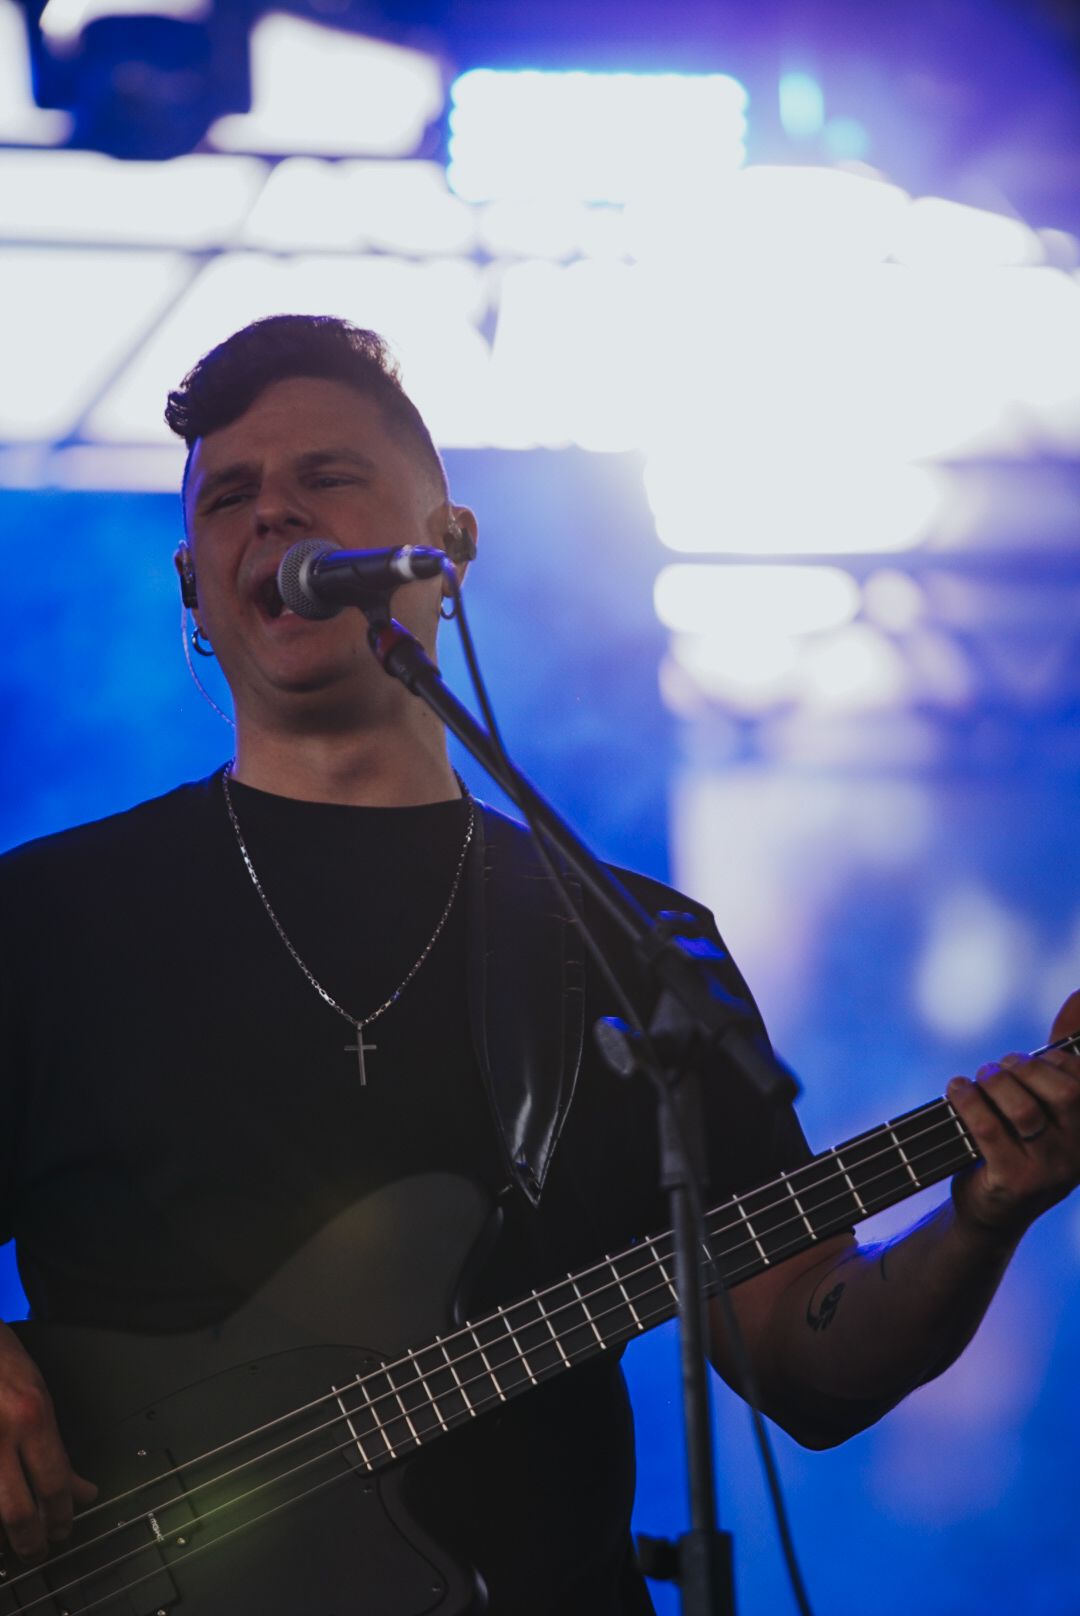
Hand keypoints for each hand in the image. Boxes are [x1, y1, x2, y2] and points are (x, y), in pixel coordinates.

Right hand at [0, 1323, 96, 1561]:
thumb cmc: (2, 1363)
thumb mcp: (39, 1396)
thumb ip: (56, 1447)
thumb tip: (81, 1490)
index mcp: (32, 1418)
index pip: (54, 1484)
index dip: (62, 1517)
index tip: (64, 1531)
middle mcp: (2, 1435)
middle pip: (18, 1511)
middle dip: (31, 1541)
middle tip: (38, 1551)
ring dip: (5, 1535)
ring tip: (13, 1544)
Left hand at [948, 989, 1079, 1240]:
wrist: (990, 1212)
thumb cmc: (1018, 1144)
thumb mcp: (1044, 1102)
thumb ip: (1060, 1056)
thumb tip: (1078, 995)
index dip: (1054, 1060)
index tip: (1031, 1059)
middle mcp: (1078, 1154)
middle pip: (1063, 1093)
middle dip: (1026, 1068)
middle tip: (1000, 1067)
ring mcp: (1049, 1173)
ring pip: (1024, 1110)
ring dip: (994, 1083)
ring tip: (978, 1079)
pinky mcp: (1014, 1183)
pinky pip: (988, 1129)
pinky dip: (967, 1101)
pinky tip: (956, 1089)